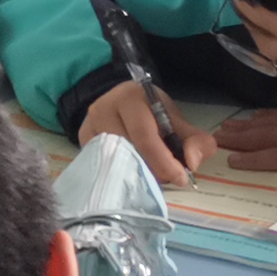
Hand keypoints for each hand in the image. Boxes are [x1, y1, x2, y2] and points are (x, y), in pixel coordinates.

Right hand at [75, 79, 212, 185]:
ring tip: (151, 174)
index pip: (145, 134)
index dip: (164, 160)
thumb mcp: (174, 118)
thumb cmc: (149, 112)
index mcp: (130, 97)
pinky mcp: (83, 143)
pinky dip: (121, 176)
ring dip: (138, 174)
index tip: (181, 177)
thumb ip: (194, 139)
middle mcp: (103, 109)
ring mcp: (89, 127)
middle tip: (167, 178)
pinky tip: (132, 176)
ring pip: (115, 162)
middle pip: (129, 151)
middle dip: (153, 170)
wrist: (118, 105)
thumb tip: (193, 162)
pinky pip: (103, 167)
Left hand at [216, 105, 276, 175]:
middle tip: (218, 132)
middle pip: (264, 125)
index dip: (255, 120)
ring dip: (239, 140)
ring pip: (262, 138)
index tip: (238, 122)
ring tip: (219, 142)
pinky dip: (254, 159)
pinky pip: (273, 157)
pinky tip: (237, 162)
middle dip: (240, 129)